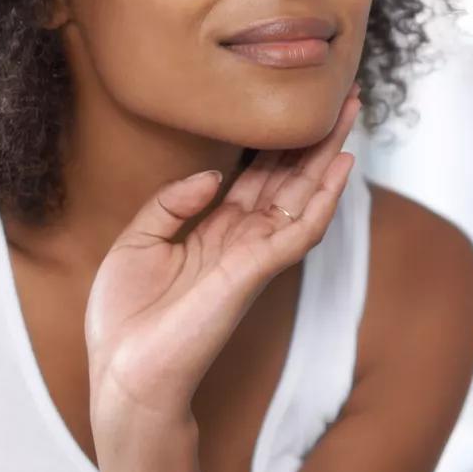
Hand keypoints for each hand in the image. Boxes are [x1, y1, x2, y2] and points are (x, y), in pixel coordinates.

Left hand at [83, 89, 360, 434]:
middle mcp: (241, 241)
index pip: (257, 178)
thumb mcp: (136, 242)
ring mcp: (253, 255)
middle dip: (315, 139)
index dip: (279, 143)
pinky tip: (342, 165)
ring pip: (304, 196)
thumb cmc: (125, 320)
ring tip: (350, 113)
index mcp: (213, 232)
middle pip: (289, 179)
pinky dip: (325, 197)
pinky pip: (301, 229)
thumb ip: (172, 202)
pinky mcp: (256, 271)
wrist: (123, 374)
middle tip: (344, 97)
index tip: (297, 107)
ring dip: (330, 154)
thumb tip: (213, 175)